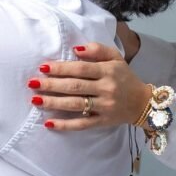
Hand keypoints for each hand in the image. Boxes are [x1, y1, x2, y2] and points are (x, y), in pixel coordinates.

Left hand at [28, 43, 149, 131]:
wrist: (143, 103)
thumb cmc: (124, 77)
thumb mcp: (116, 58)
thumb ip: (97, 49)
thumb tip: (75, 49)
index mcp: (109, 71)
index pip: (81, 69)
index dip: (61, 68)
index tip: (43, 67)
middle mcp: (106, 88)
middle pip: (75, 86)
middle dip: (52, 85)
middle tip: (32, 83)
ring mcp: (104, 107)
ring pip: (75, 105)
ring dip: (54, 103)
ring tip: (35, 100)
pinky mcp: (103, 121)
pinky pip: (82, 124)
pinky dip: (65, 125)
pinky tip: (48, 123)